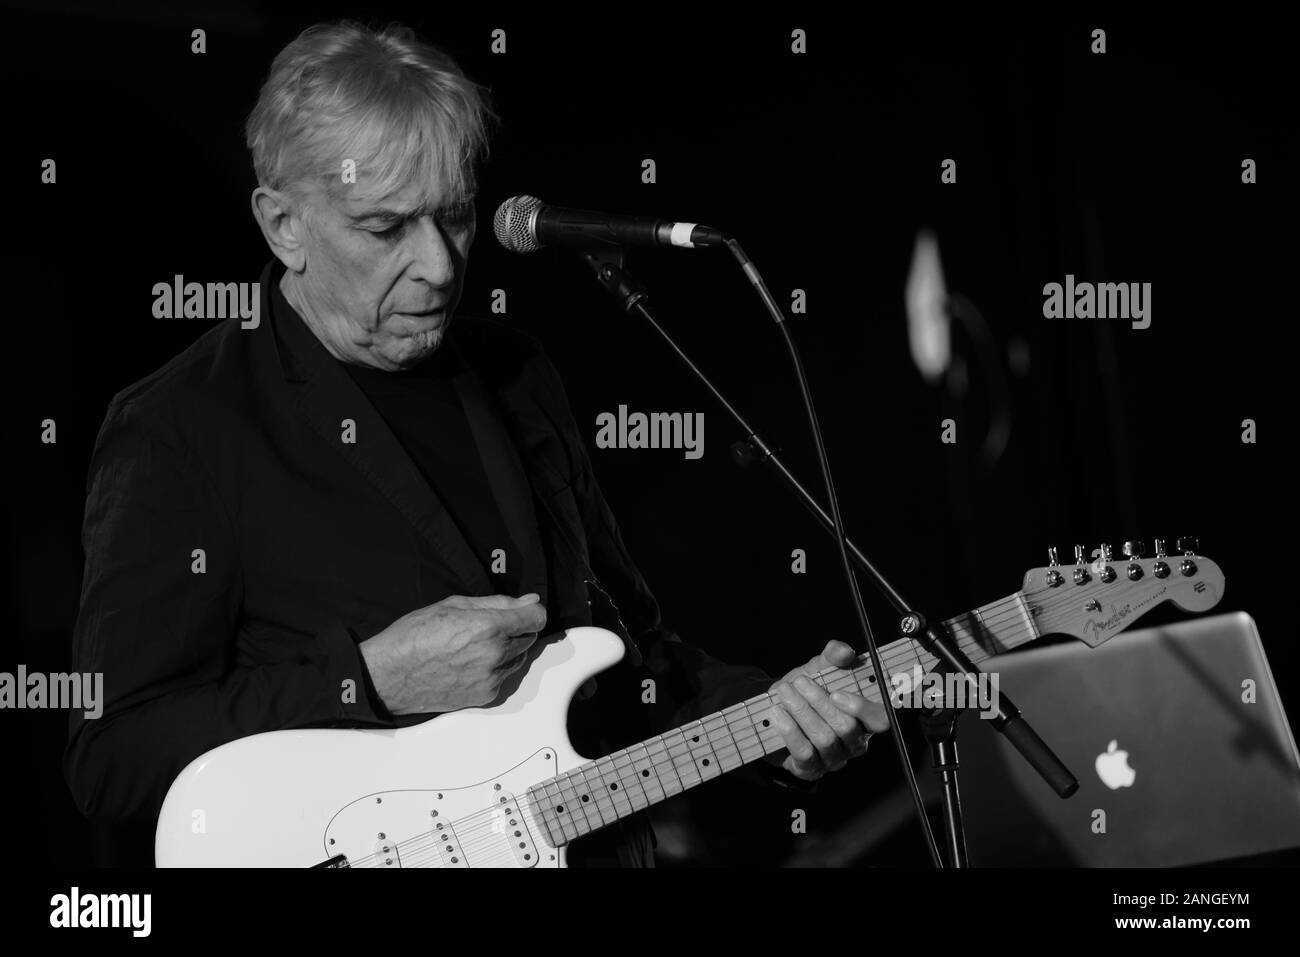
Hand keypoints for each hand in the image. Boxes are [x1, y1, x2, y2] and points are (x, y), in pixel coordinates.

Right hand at [359, 593, 546, 714]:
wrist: (389, 675)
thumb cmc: (412, 638)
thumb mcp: (453, 605)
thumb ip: (497, 603)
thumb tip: (527, 600)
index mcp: (488, 627)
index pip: (535, 617)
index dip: (531, 610)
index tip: (524, 609)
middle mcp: (494, 655)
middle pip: (528, 638)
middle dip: (516, 629)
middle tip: (488, 626)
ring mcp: (491, 679)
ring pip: (518, 659)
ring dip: (507, 650)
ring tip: (474, 646)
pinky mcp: (485, 696)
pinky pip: (503, 678)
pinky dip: (494, 669)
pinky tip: (468, 663)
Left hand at [764, 640, 889, 781]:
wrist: (778, 710)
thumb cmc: (806, 690)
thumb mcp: (819, 669)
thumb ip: (833, 657)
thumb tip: (844, 651)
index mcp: (865, 718)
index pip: (879, 720)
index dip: (862, 709)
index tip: (836, 692)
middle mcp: (854, 742)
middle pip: (847, 728)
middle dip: (820, 703)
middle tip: (800, 682)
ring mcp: (834, 758)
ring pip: (825, 739)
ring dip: (802, 712)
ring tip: (785, 692)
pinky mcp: (811, 768)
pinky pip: (805, 754)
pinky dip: (790, 731)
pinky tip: (778, 714)